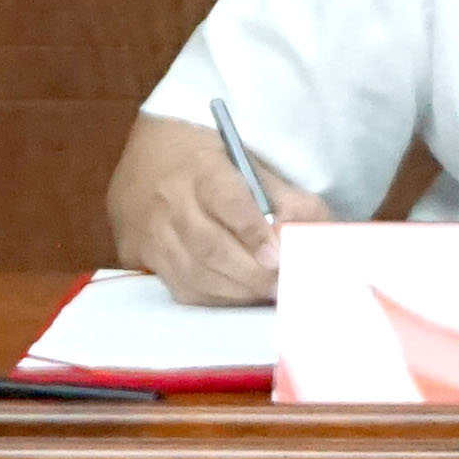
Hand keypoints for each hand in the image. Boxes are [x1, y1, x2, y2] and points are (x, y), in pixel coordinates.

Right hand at [131, 143, 281, 307]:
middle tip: (283, 286)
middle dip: (251, 273)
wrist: (148, 159)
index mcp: (202, 169)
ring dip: (236, 291)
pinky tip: (239, 296)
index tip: (276, 254)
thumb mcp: (248, 162)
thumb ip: (284, 196)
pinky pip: (181, 288)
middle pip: (210, 245)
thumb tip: (316, 230)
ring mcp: (152, 233)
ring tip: (268, 295)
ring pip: (194, 273)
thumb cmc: (211, 163)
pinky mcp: (143, 257)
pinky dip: (215, 298)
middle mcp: (171, 202)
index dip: (252, 232)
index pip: (228, 202)